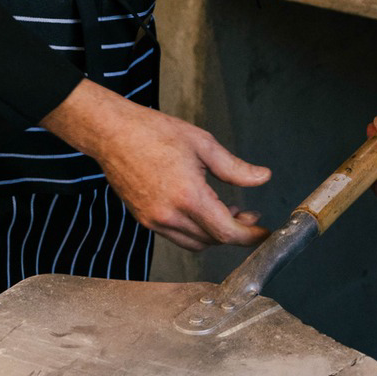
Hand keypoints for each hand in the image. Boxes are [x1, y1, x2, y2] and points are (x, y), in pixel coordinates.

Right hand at [42, 79, 269, 251]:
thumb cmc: (153, 132)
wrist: (111, 133)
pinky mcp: (144, 220)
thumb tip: (262, 178)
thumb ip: (235, 168)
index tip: (265, 234)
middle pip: (213, 241)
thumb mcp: (202, 144)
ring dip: (214, 233)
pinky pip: (177, 236)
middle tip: (248, 213)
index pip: (227, 232)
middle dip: (235, 231)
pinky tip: (200, 208)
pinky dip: (195, 230)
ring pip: (195, 243)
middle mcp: (170, 215)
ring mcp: (154, 221)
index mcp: (188, 196)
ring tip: (225, 210)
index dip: (250, 236)